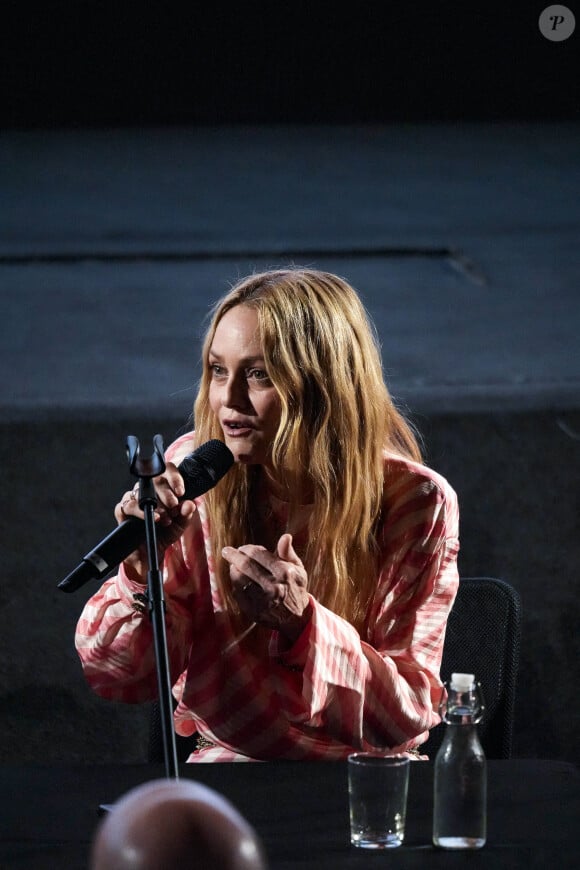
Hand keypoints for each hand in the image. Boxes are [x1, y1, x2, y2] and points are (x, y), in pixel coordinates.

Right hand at [114, 462, 196, 581]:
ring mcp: (133, 498)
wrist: (151, 552)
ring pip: (140, 492)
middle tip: (173, 506)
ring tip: (164, 517)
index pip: (166, 471)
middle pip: (154, 480)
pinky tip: (151, 518)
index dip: (174, 477)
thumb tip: (190, 504)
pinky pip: (127, 505)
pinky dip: (139, 511)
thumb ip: (186, 513)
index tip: (181, 491)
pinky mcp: (122, 511)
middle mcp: (147, 490)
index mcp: (163, 488)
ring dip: (155, 504)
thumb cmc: (166, 532)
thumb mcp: (181, 523)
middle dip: (166, 494)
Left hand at [222, 534, 310, 642]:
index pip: (258, 554)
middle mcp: (273, 586)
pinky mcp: (254, 611)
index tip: (242, 548)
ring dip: (233, 570)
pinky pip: (238, 594)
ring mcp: (263, 600)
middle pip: (246, 566)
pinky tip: (237, 579)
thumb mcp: (297, 568)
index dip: (247, 549)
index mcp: (284, 572)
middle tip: (226, 551)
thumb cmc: (295, 587)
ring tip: (232, 565)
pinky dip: (235, 584)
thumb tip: (285, 536)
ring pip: (239, 579)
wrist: (295, 617)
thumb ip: (288, 553)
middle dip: (234, 556)